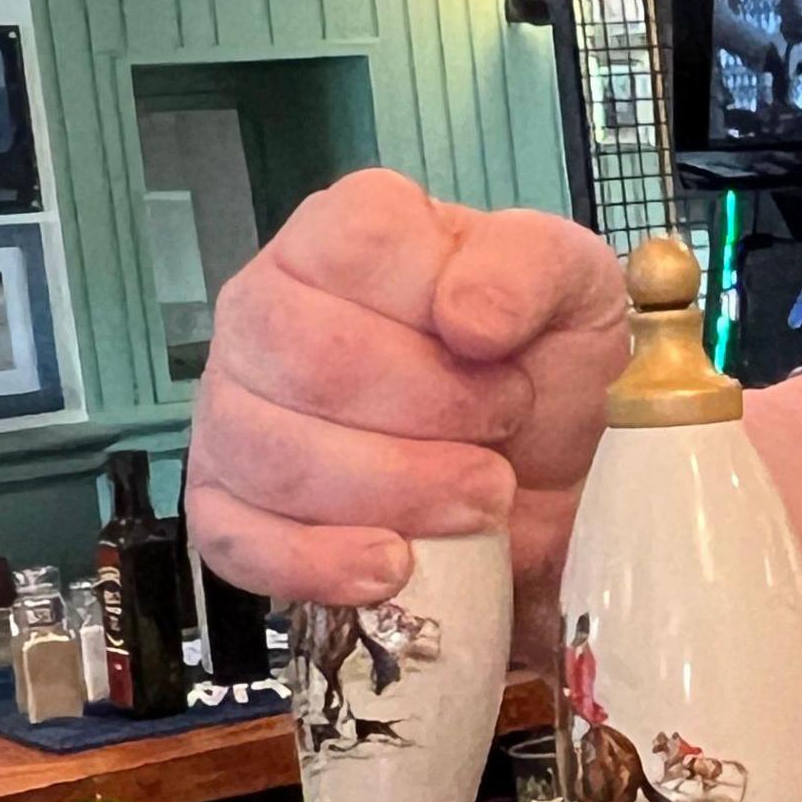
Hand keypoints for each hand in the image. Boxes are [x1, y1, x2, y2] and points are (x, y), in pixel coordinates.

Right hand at [188, 171, 627, 656]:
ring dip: (396, 493)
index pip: (352, 247)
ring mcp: (234, 407)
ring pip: (274, 456)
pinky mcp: (227, 502)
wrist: (556, 478)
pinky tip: (394, 566)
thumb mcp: (574, 286)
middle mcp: (268, 306)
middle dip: (428, 415)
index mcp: (346, 234)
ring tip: (478, 501)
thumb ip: (528, 265)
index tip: (498, 353)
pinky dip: (322, 563)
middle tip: (501, 433)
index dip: (433, 311)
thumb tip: (467, 316)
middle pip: (310, 363)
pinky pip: (235, 539)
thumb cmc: (547, 367)